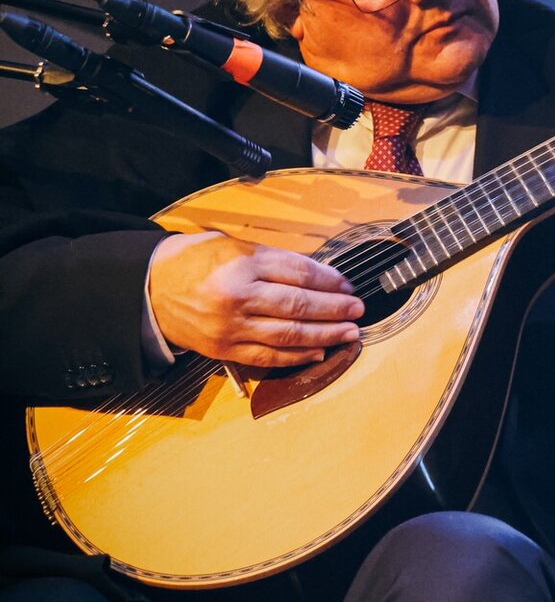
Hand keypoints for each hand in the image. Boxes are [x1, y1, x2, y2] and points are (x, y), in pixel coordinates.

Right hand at [148, 231, 363, 366]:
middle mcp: (238, 296)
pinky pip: (267, 357)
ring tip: (349, 332)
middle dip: (334, 309)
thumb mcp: (232, 245)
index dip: (330, 279)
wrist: (149, 289)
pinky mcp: (224, 350)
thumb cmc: (194, 260)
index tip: (347, 284)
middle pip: (298, 304)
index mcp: (242, 263)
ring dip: (324, 335)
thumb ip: (271, 259)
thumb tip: (315, 275)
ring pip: (288, 335)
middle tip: (358, 309)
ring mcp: (231, 327)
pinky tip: (319, 352)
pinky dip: (296, 357)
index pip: (298, 272)